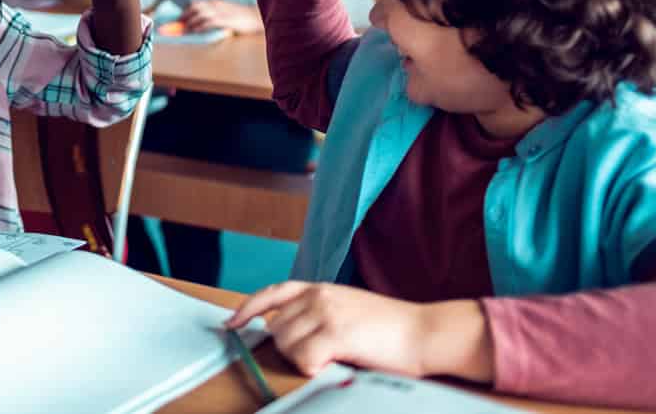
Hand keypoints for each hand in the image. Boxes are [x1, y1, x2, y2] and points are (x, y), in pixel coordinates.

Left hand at [180, 0, 261, 34]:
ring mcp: (221, 12)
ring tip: (184, 29)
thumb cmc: (244, 16)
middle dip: (185, 14)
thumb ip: (217, 14)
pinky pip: (209, 22)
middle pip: (196, 6)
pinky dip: (200, 26)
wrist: (257, 17)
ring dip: (190, 21)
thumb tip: (205, 21)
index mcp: (217, 2)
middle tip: (179, 23)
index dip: (187, 10)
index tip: (181, 17)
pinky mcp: (226, 20)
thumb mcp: (228, 11)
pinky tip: (195, 31)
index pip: (198, 3)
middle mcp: (217, 5)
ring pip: (200, 13)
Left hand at [225, 281, 490, 381]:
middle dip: (287, 348)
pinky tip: (331, 366)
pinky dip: (311, 368)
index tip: (231, 324)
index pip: (272, 293)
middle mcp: (319, 295)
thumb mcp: (348, 311)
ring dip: (301, 359)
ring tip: (330, 360)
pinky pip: (303, 358)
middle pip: (276, 328)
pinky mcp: (336, 333)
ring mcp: (326, 312)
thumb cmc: (391, 330)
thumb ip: (317, 315)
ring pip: (286, 343)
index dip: (247, 309)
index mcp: (320, 288)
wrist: (425, 333)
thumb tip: (286, 331)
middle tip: (316, 358)